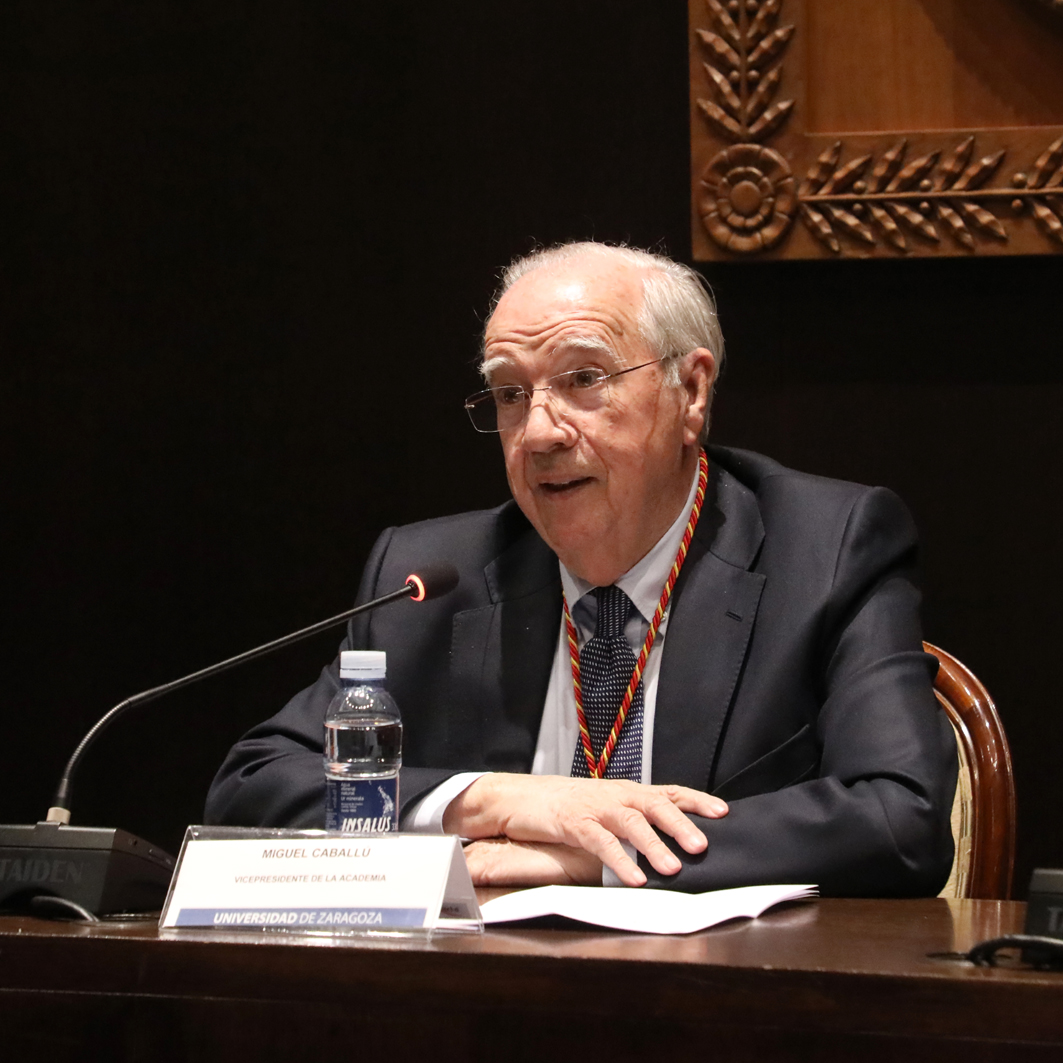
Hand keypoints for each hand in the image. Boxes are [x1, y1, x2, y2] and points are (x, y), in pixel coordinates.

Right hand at [443, 774, 727, 886]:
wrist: (521, 797)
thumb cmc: (567, 806)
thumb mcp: (605, 809)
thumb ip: (633, 821)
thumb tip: (669, 842)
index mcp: (627, 791)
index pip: (668, 791)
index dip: (696, 800)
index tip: (723, 813)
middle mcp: (615, 795)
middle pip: (655, 804)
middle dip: (681, 824)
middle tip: (702, 846)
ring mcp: (595, 807)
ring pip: (630, 821)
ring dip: (654, 844)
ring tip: (673, 868)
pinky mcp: (573, 822)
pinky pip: (601, 842)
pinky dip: (619, 861)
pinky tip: (634, 880)